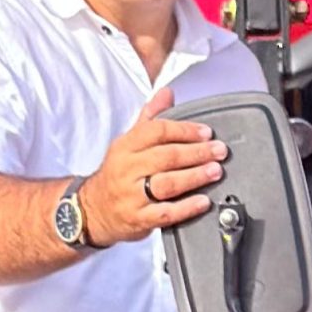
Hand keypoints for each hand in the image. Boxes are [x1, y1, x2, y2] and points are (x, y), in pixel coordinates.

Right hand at [78, 85, 227, 245]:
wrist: (92, 210)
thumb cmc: (118, 173)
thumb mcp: (128, 142)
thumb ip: (150, 118)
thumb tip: (167, 93)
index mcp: (125, 146)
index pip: (157, 131)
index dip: (185, 130)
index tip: (206, 132)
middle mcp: (127, 169)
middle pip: (166, 157)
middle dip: (197, 152)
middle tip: (219, 151)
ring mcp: (131, 195)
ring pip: (166, 184)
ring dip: (195, 176)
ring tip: (215, 171)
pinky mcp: (138, 219)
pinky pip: (165, 213)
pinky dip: (186, 208)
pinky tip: (203, 201)